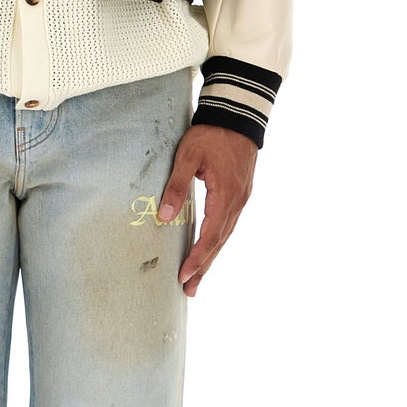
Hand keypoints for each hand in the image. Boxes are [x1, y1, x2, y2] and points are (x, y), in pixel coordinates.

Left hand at [157, 125, 258, 296]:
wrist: (238, 116)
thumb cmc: (211, 134)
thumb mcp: (188, 156)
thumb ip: (176, 186)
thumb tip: (164, 217)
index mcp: (224, 196)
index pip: (209, 236)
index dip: (196, 258)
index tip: (183, 276)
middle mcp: (237, 203)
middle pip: (219, 243)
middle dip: (203, 268)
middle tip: (189, 290)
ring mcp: (241, 200)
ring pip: (225, 237)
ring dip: (210, 258)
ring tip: (197, 279)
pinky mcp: (240, 195)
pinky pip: (228, 226)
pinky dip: (217, 243)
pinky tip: (209, 251)